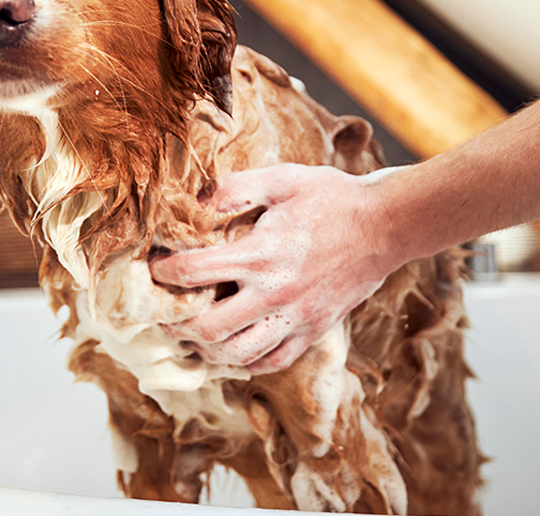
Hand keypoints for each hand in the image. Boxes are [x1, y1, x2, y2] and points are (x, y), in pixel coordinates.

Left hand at [149, 164, 402, 373]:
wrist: (386, 225)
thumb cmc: (332, 197)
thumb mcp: (283, 179)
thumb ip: (236, 187)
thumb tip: (196, 199)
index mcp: (262, 253)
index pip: (196, 271)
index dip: (165, 272)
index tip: (154, 268)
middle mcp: (275, 293)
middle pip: (209, 328)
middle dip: (176, 324)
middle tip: (163, 314)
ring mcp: (296, 317)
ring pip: (238, 354)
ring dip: (206, 349)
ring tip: (192, 336)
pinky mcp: (313, 331)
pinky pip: (272, 361)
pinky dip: (246, 362)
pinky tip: (233, 348)